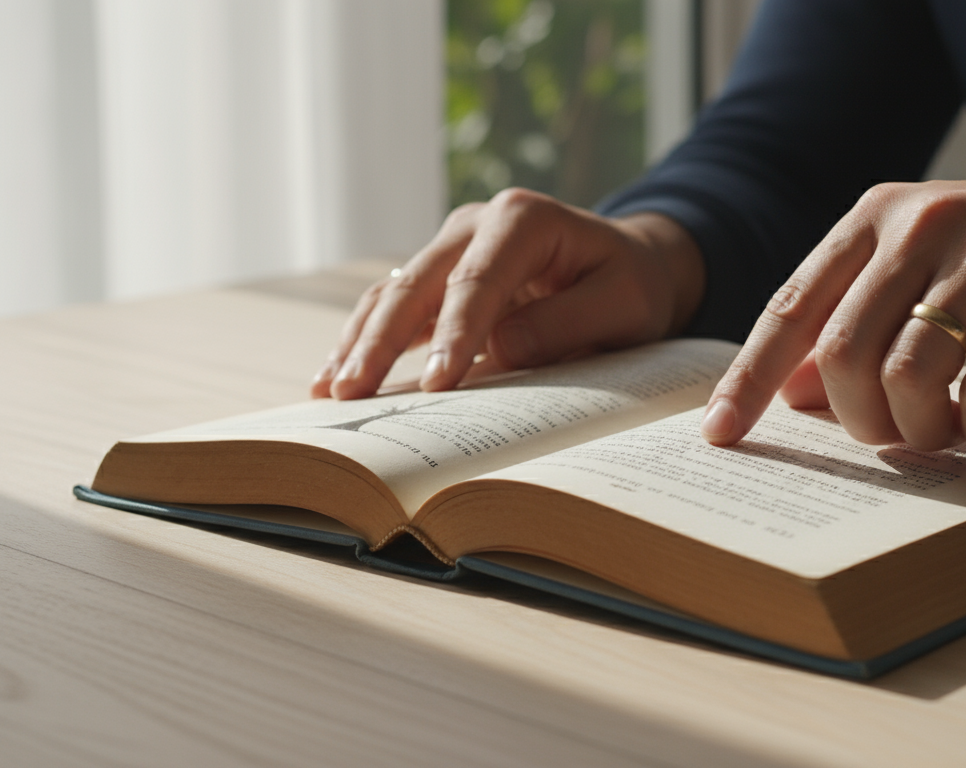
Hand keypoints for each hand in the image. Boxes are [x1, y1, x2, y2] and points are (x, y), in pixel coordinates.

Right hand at [311, 188, 704, 398]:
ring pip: (394, 292)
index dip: (454, 335)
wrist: (633, 265)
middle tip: (354, 393)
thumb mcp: (624, 306)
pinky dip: (366, 339)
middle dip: (382, 341)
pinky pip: (395, 306)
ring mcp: (452, 247)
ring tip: (333, 392)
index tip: (439, 385)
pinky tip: (338, 375)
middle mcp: (477, 224)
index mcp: (523, 219)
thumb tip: (497, 351)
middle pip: (418, 283)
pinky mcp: (442, 277)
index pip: (477, 281)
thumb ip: (565, 324)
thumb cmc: (632, 285)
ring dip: (361, 342)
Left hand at [701, 165, 965, 452]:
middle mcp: (924, 223)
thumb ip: (860, 325)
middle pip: (842, 355)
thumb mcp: (932, 278)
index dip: (750, 378)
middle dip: (858, 422)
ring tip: (950, 432)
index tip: (723, 436)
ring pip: (906, 379)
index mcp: (880, 216)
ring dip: (921, 432)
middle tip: (893, 438)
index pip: (793, 307)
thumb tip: (788, 397)